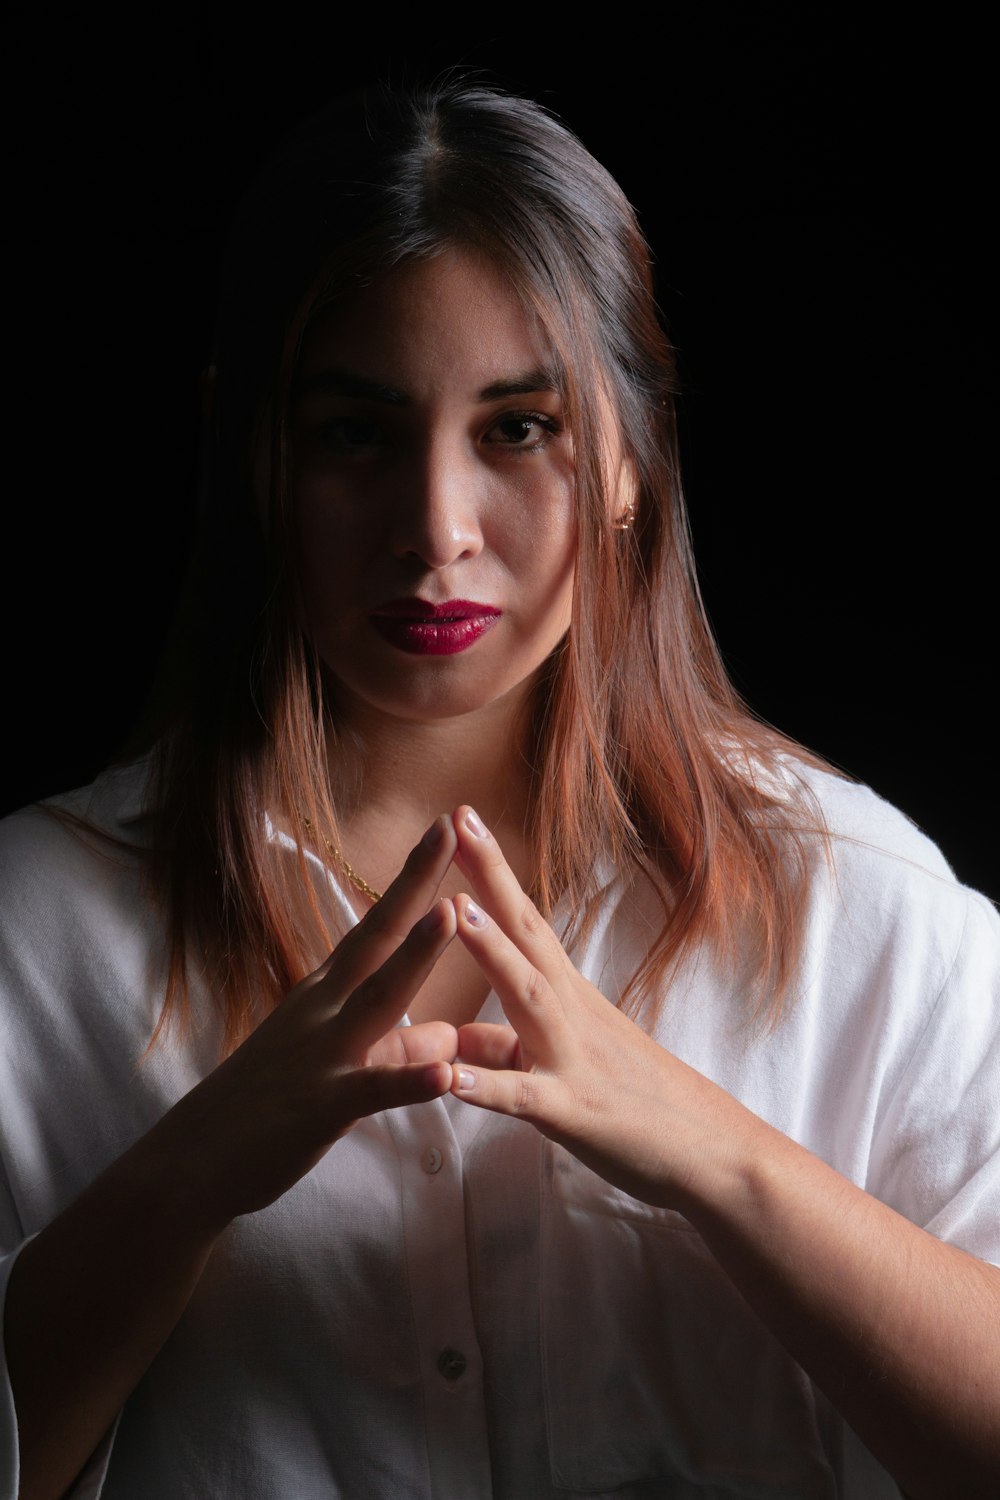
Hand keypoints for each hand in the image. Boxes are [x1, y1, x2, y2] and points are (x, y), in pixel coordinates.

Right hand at [151, 816, 461, 1227]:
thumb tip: (447, 1036)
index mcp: (327, 993)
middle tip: (453, 832)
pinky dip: (410, 1080)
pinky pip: (373, 1090)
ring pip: (377, 998)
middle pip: (378, 938)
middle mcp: (324, 1010)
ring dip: (416, 955)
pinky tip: (447, 1074)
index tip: (445, 828)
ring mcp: (322, 1054)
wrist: (191, 1162)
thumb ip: (396, 1049)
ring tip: (453, 915)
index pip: (378, 924)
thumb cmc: (266, 1108)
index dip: (413, 879)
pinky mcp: (322, 1106)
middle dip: (417, 885)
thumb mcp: (338, 1066)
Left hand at [444, 806, 747, 1213]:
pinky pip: (526, 1098)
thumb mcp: (566, 1063)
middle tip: (457, 822)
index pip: (526, 920)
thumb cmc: (639, 1104)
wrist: (713, 1154)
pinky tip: (450, 1080)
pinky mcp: (573, 1112)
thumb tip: (457, 1037)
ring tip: (456, 911)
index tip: (462, 817)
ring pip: (529, 999)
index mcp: (568, 997)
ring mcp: (572, 1059)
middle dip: (491, 879)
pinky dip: (488, 1088)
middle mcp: (571, 1014)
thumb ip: (505, 1048)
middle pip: (528, 934)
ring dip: (493, 954)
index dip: (492, 871)